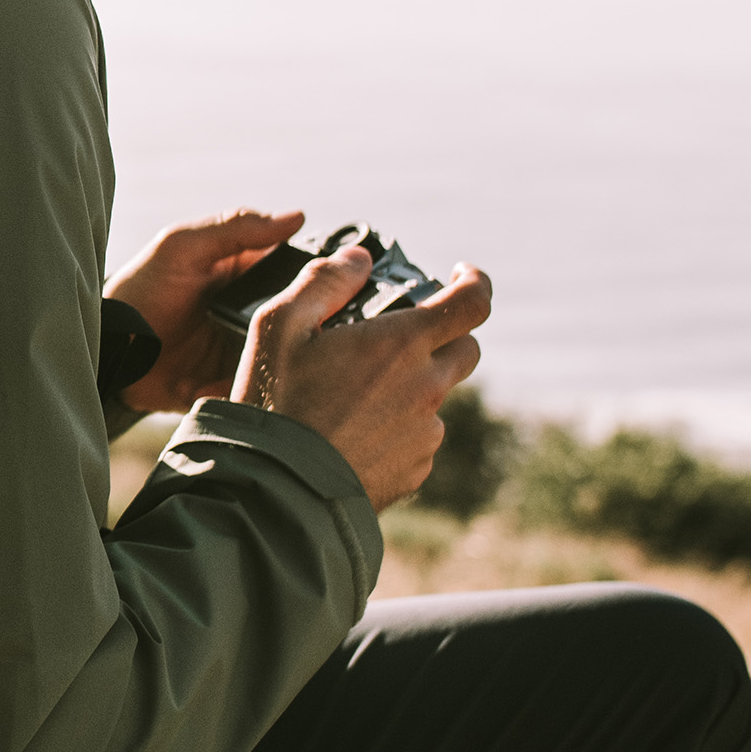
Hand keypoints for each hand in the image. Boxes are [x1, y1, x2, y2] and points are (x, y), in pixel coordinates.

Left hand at [106, 208, 307, 416]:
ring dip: (268, 367)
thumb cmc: (140, 288)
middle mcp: (252, 315)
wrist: (107, 347)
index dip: (317, 283)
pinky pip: (247, 392)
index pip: (299, 277)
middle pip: (298, 325)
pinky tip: (202, 384)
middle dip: (299, 333)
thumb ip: (235, 229)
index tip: (326, 292)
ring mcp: (242, 352)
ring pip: (279, 362)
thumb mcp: (182, 248)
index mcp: (249, 277)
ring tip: (237, 365)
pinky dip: (232, 391)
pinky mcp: (226, 385)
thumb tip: (295, 217)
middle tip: (278, 338)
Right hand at [229, 249, 492, 506]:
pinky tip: (351, 435)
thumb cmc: (276, 404)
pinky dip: (397, 429)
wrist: (276, 492)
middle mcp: (427, 387)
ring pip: (436, 397)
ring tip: (352, 398)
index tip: (459, 277)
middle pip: (465, 349)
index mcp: (403, 344)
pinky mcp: (416, 471)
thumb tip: (358, 259)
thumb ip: (324, 281)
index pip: (473, 302)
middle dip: (441, 336)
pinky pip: (418, 439)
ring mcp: (426, 434)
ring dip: (411, 387)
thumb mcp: (279, 326)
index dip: (474, 282)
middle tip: (394, 340)